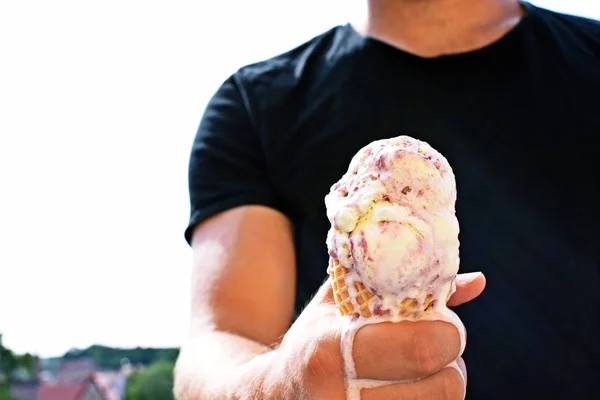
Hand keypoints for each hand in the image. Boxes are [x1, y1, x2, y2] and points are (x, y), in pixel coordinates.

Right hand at [265, 272, 485, 399]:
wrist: (271, 396)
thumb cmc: (311, 342)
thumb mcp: (339, 305)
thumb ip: (397, 285)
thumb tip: (476, 281)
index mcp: (332, 348)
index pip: (422, 348)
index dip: (449, 334)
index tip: (444, 326)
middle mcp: (339, 394)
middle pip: (443, 388)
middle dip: (453, 366)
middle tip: (439, 353)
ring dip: (443, 389)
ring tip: (423, 374)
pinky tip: (407, 391)